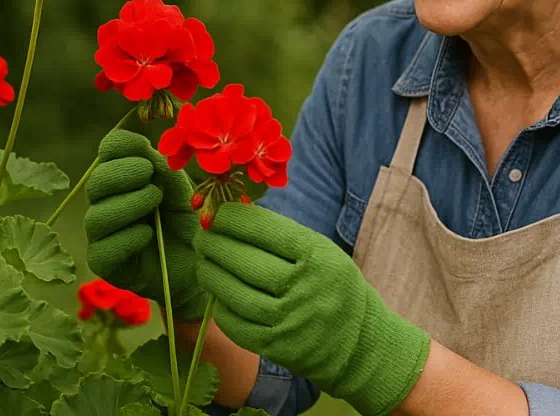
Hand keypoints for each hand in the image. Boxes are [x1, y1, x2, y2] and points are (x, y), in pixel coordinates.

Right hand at [82, 129, 206, 320]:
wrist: (199, 264)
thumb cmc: (188, 222)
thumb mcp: (181, 190)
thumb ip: (163, 170)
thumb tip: (145, 154)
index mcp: (124, 177)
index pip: (108, 151)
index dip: (122, 146)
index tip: (146, 152)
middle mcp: (106, 202)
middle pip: (96, 181)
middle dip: (124, 173)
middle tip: (150, 176)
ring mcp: (101, 234)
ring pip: (97, 215)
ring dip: (129, 204)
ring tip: (156, 202)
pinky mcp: (103, 263)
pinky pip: (103, 248)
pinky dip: (128, 237)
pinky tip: (148, 234)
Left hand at [193, 202, 430, 415]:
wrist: (358, 341)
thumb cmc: (332, 286)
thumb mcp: (321, 253)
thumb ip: (282, 237)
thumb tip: (232, 218)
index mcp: (317, 256)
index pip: (265, 230)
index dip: (233, 219)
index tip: (216, 213)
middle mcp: (304, 288)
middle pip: (245, 261)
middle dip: (215, 244)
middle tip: (201, 236)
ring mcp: (289, 320)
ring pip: (234, 293)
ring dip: (211, 274)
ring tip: (203, 263)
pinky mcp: (276, 347)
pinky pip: (236, 325)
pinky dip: (220, 307)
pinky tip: (216, 295)